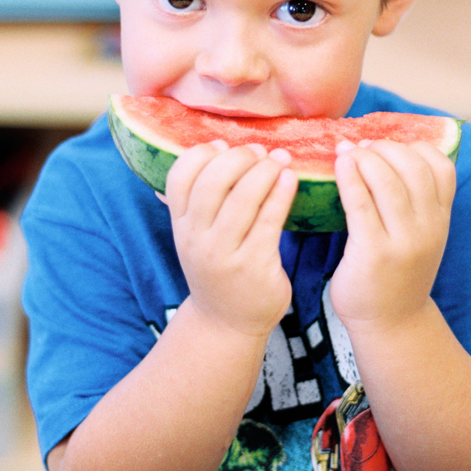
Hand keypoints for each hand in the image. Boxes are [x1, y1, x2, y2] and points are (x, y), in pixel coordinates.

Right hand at [164, 141, 297, 338]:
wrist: (227, 323)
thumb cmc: (218, 269)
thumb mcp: (196, 237)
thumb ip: (197, 200)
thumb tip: (211, 148)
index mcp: (180, 226)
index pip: (179, 177)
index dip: (202, 154)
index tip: (224, 146)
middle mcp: (197, 240)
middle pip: (212, 182)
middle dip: (239, 157)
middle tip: (260, 151)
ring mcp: (225, 255)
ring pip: (243, 198)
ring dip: (265, 170)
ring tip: (281, 159)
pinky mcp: (255, 266)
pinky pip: (269, 221)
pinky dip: (281, 193)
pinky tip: (291, 179)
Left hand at [328, 138, 456, 332]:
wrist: (392, 324)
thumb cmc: (398, 273)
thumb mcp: (421, 237)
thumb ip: (416, 203)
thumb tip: (388, 155)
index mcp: (440, 219)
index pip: (442, 167)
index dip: (415, 147)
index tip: (390, 145)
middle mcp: (428, 227)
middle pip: (413, 167)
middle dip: (385, 147)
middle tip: (362, 145)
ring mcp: (403, 241)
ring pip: (387, 181)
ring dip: (365, 157)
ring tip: (346, 151)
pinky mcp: (373, 253)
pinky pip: (360, 204)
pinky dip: (350, 178)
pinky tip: (340, 165)